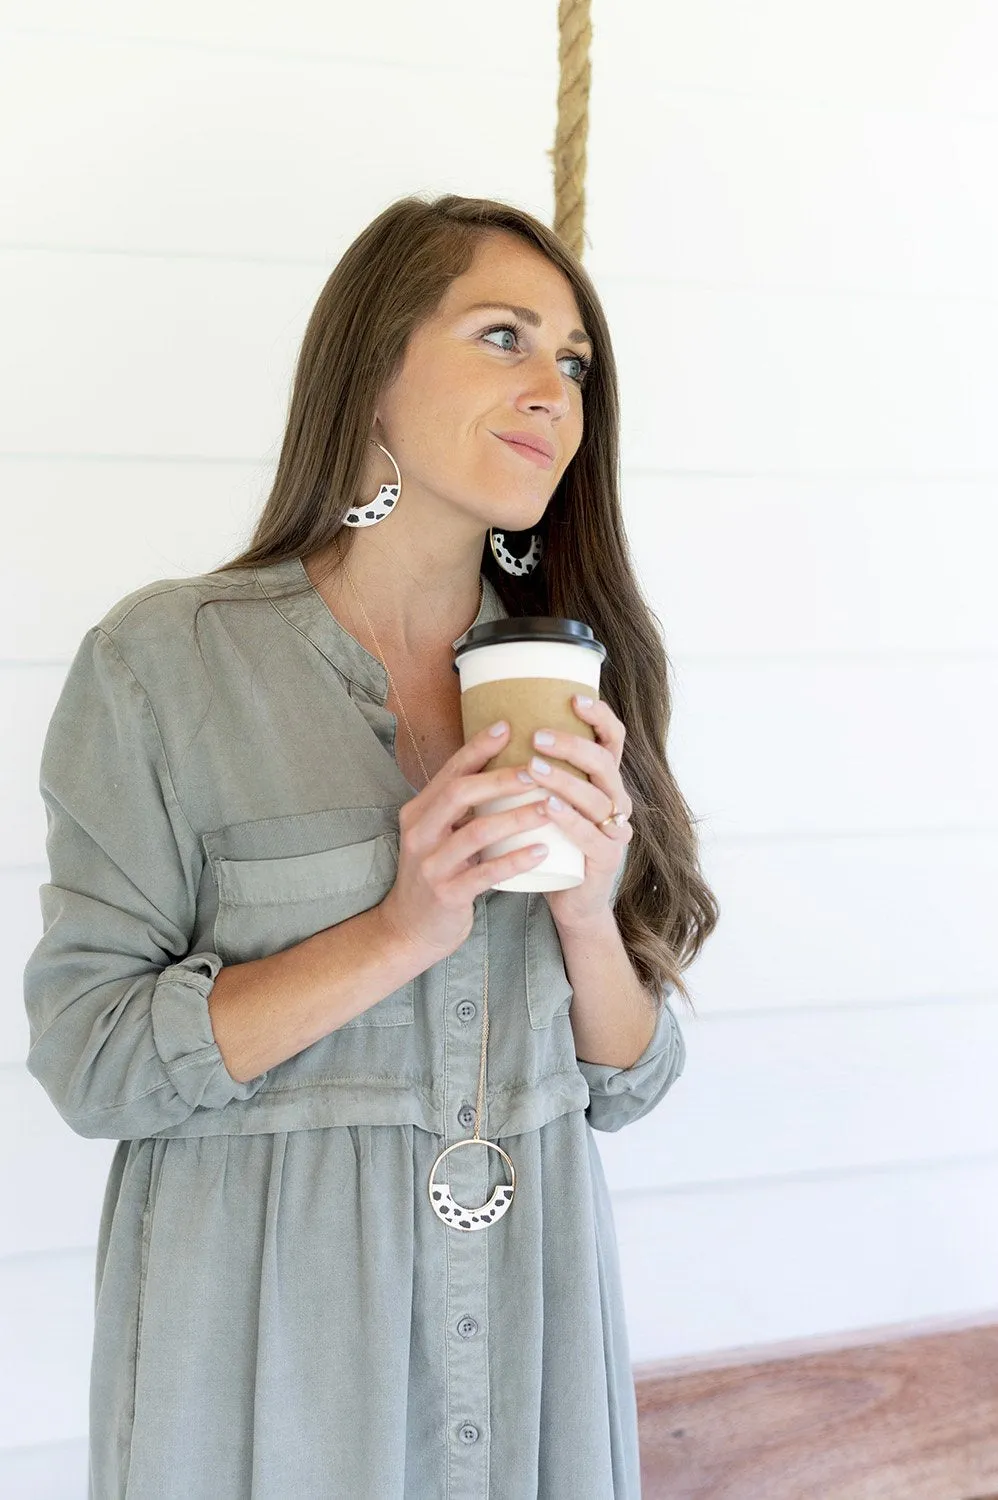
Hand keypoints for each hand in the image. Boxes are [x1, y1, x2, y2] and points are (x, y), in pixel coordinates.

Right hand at [378, 723, 554, 960]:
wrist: (410, 930)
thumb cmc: (436, 875)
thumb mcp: (439, 835)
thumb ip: (461, 809)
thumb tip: (504, 770)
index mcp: (418, 812)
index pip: (450, 772)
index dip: (478, 747)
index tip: (508, 726)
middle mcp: (419, 833)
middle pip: (460, 793)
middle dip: (501, 778)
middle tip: (538, 769)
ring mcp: (431, 865)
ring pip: (476, 832)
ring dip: (517, 817)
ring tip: (550, 808)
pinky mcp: (446, 895)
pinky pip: (486, 873)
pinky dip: (516, 860)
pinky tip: (543, 851)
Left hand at [527, 694, 633, 932]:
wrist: (570, 898)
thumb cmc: (554, 841)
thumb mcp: (549, 799)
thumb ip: (536, 769)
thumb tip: (498, 727)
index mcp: (604, 780)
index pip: (612, 739)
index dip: (599, 716)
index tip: (573, 698)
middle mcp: (616, 800)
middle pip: (605, 763)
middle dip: (572, 745)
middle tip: (537, 737)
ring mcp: (615, 830)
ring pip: (597, 798)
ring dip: (565, 780)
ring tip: (533, 768)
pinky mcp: (606, 860)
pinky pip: (592, 835)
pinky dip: (570, 820)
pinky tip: (549, 807)